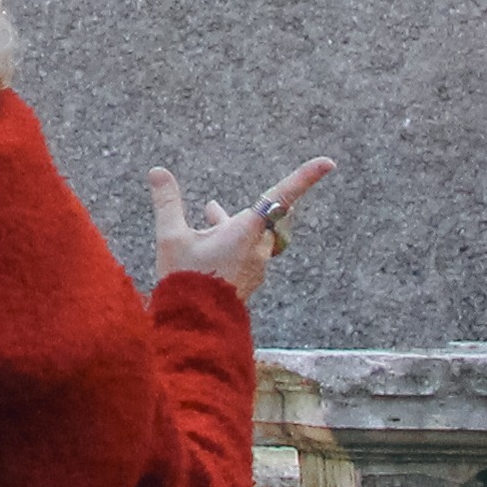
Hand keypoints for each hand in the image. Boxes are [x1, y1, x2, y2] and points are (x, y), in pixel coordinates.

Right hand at [149, 157, 333, 300]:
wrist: (198, 323)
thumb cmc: (187, 278)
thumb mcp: (171, 237)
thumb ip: (167, 203)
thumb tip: (157, 172)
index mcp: (247, 231)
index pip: (280, 197)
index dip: (305, 177)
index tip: (328, 163)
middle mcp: (259, 247)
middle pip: (264, 216)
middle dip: (246, 205)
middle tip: (227, 201)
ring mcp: (257, 264)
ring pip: (252, 232)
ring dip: (232, 223)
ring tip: (210, 212)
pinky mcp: (250, 277)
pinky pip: (248, 249)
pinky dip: (232, 239)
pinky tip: (211, 241)